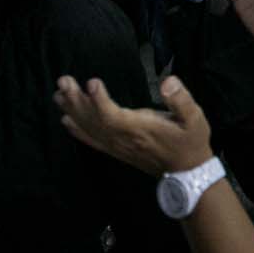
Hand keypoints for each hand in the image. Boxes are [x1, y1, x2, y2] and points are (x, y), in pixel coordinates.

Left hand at [54, 74, 213, 177]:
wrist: (187, 171)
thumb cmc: (191, 141)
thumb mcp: (195, 118)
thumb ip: (181, 100)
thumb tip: (169, 82)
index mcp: (141, 129)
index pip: (113, 116)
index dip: (100, 101)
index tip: (92, 82)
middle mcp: (124, 139)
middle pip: (94, 121)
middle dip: (77, 100)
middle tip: (63, 81)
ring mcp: (118, 146)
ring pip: (91, 129)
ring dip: (73, 111)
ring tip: (58, 93)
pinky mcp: (117, 150)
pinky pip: (93, 141)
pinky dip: (77, 130)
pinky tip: (65, 120)